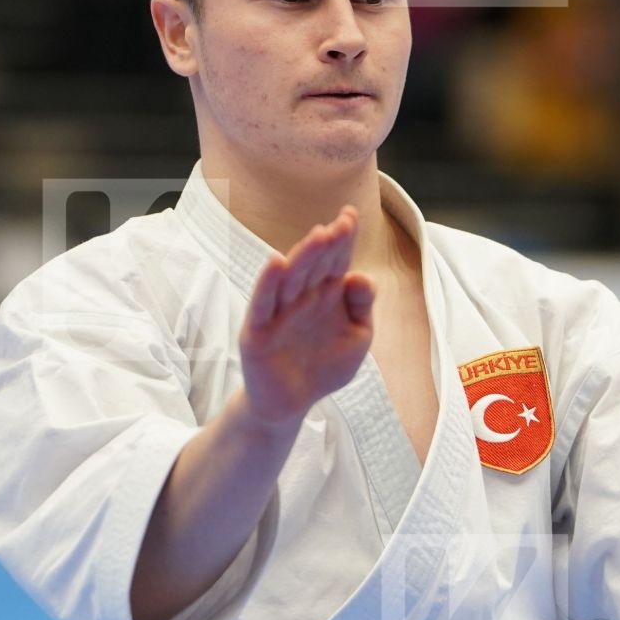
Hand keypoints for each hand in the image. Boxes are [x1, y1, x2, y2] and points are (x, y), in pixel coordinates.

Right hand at [238, 206, 374, 427]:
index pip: (336, 260)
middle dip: (329, 243)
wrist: (292, 404)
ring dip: (304, 256)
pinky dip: (268, 283)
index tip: (351, 215)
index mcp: (327, 294)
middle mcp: (302, 296)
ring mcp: (278, 311)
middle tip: (342, 224)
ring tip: (320, 235)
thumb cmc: (324, 367)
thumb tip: (361, 275)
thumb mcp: (357, 337)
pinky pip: (263, 304)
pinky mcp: (258, 331)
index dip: (343, 238)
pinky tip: (276, 262)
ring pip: (291, 278)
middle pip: (315, 264)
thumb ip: (362, 306)